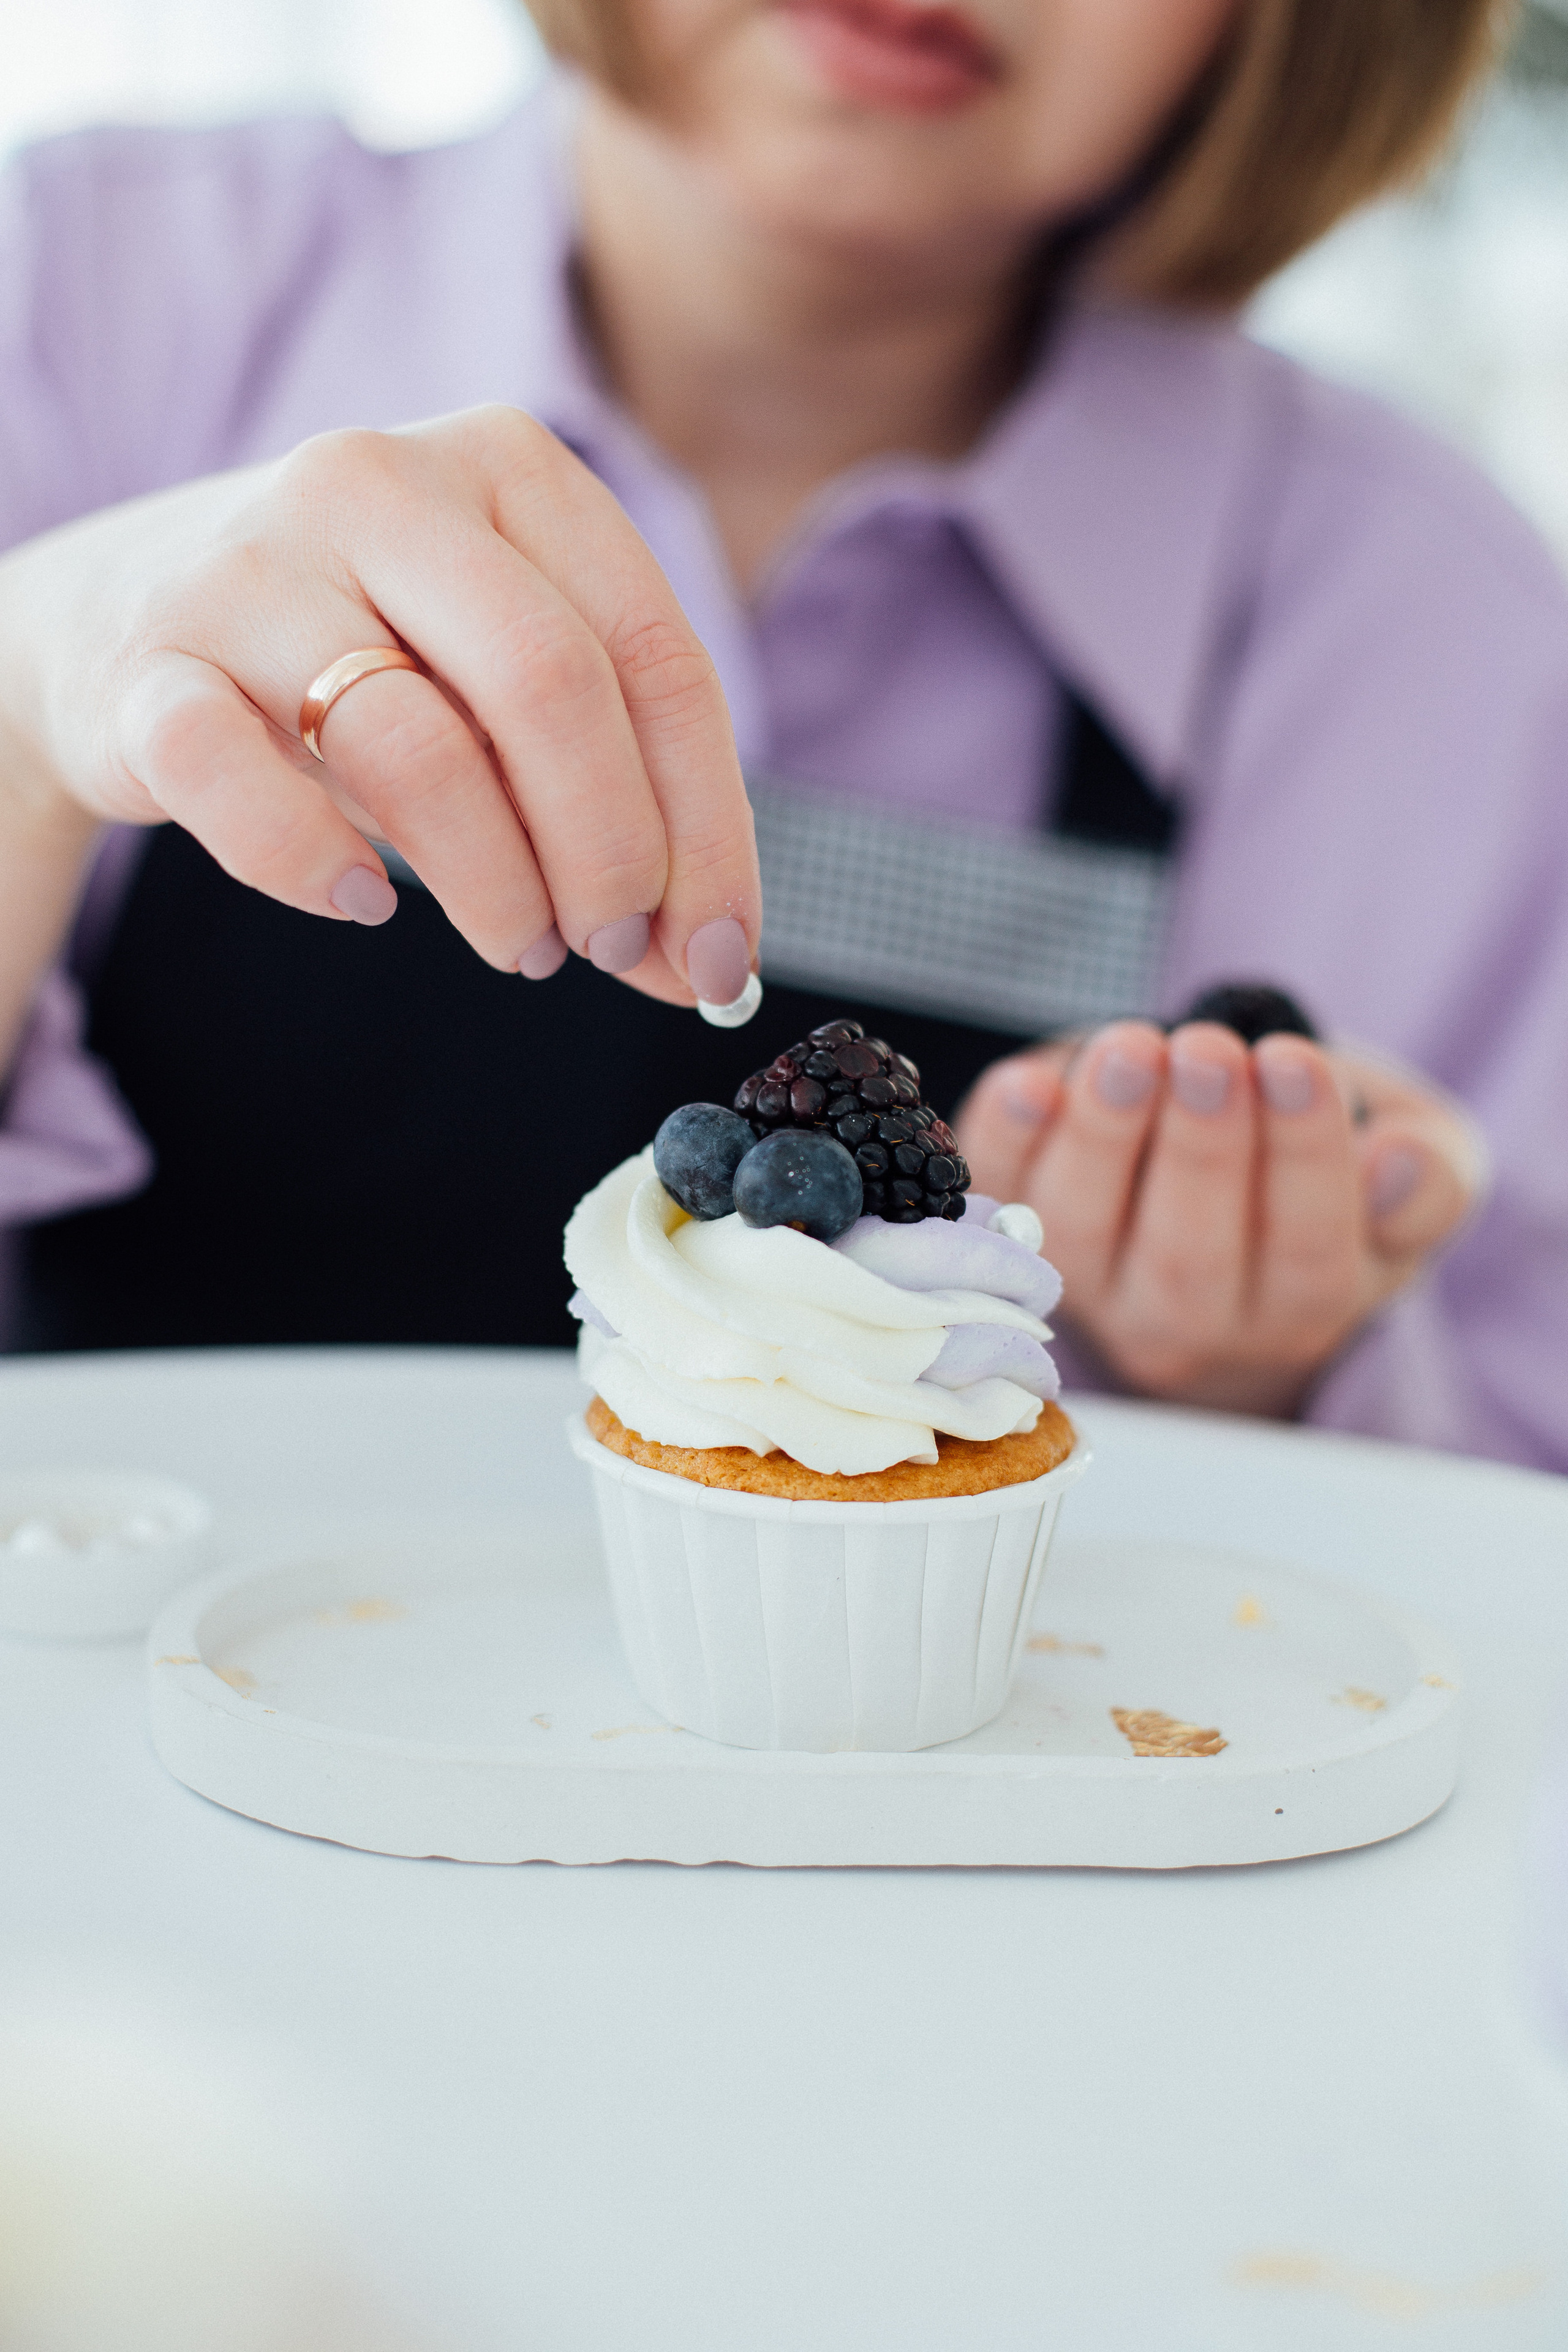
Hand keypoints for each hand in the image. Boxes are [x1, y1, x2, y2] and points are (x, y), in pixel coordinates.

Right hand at [0, 406, 757, 1005]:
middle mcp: (380, 484)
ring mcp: (251, 566)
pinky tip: (364, 902)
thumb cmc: (362, 662)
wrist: (122, 623)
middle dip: (612, 855)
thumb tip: (708, 967)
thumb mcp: (502, 696)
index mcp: (511, 468)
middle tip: (611, 948)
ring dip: (495, 887)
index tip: (721, 958)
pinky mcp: (149, 664)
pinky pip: (241, 785)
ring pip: (417, 748)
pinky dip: (316, 868)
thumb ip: (614, 802)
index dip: (710, 829)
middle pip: (552, 688)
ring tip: (516, 942)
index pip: (658, 659)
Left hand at [955, 1021, 1484, 1415]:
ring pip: (1082, 1231)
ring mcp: (1086, 1289)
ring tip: (1130, 1048)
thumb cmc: (1314, 1177)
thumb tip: (1398, 1165)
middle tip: (1206, 1053)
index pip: (1305, 1250)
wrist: (1215, 1192)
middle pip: (1187, 1255)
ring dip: (1103, 1135)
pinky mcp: (1008, 1239)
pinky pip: (998, 1201)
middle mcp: (1187, 1324)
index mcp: (1299, 1309)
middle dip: (1197, 1147)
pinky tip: (1029, 1083)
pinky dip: (1006, 1143)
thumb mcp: (1404, 1185)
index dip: (1299, 1157)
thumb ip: (1426, 1186)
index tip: (1294, 1060)